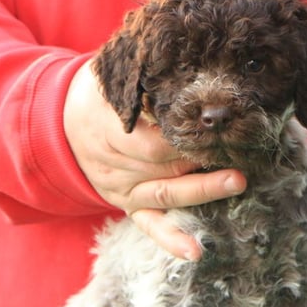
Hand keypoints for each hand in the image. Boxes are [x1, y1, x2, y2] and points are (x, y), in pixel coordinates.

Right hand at [63, 59, 245, 260]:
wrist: (62, 126)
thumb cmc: (101, 96)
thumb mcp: (113, 77)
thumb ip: (145, 74)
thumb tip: (182, 55)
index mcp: (111, 126)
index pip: (154, 134)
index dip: (186, 131)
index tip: (219, 123)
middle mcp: (117, 162)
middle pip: (166, 162)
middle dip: (205, 156)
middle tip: (244, 147)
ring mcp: (123, 189)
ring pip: (165, 193)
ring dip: (202, 190)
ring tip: (236, 181)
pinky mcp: (129, 207)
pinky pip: (150, 227)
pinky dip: (171, 240)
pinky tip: (195, 252)